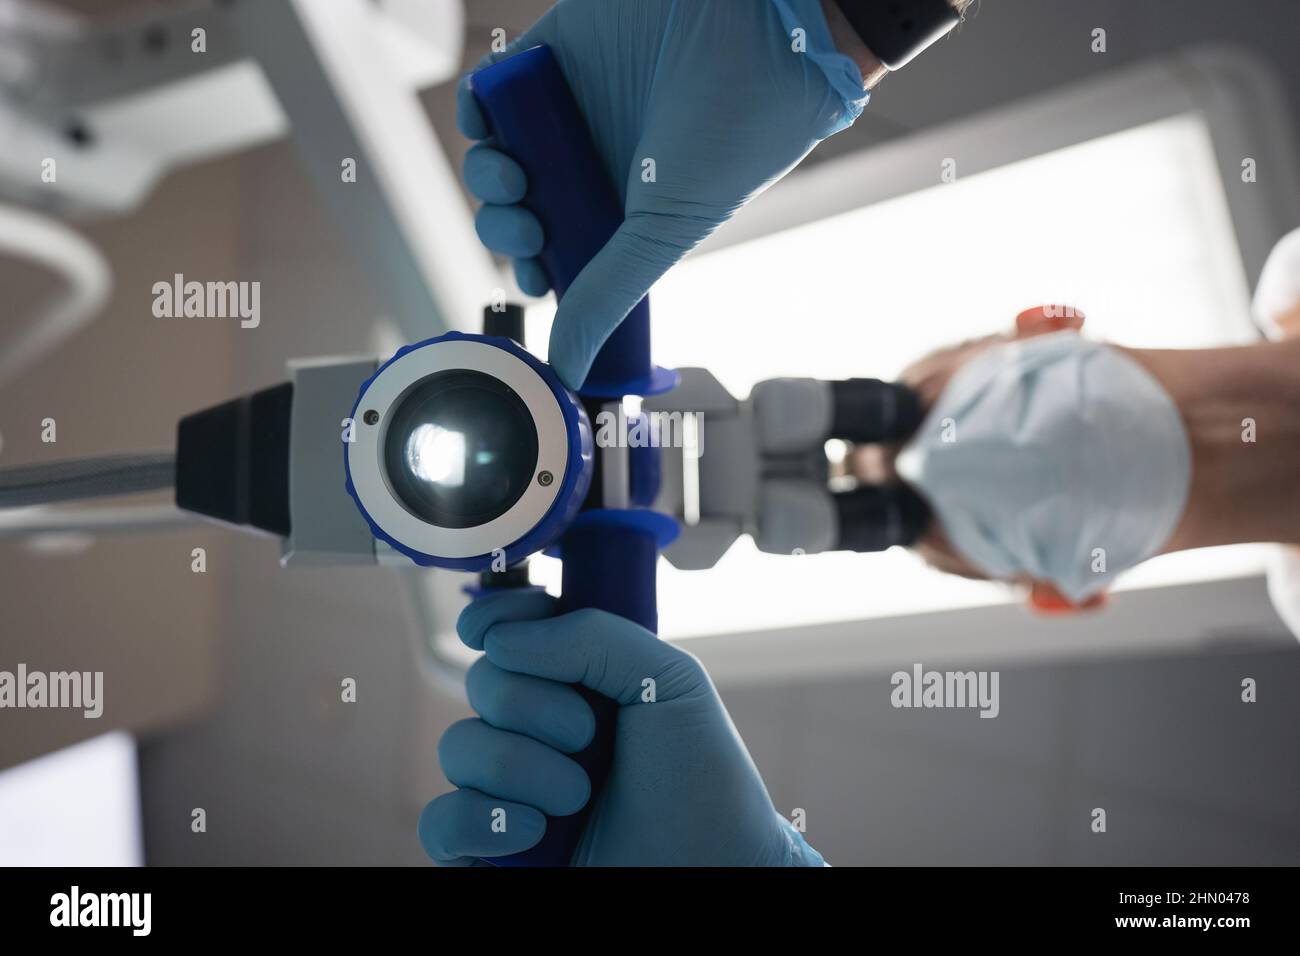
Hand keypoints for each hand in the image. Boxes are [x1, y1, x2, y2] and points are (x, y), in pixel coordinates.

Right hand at [418, 588, 824, 865]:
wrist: (714, 869)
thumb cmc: (704, 781)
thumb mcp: (671, 680)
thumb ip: (594, 635)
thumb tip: (498, 641)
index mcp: (579, 680)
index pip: (511, 629)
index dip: (495, 619)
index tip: (491, 628)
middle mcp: (539, 730)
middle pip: (483, 682)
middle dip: (534, 705)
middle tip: (588, 736)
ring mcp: (512, 789)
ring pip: (459, 747)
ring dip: (521, 768)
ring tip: (578, 798)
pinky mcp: (493, 849)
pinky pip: (439, 821)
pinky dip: (480, 820)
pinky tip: (534, 831)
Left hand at [457, 0, 867, 387]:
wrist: (759, 39)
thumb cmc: (730, 138)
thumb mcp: (659, 235)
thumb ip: (604, 297)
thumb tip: (567, 370)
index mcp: (625, 214)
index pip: (558, 255)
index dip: (536, 271)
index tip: (539, 275)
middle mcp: (595, 167)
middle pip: (519, 213)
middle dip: (508, 230)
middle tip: (530, 226)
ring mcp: (571, 113)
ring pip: (498, 158)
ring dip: (489, 179)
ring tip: (516, 176)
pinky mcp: (553, 57)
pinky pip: (493, 92)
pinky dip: (479, 112)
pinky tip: (490, 125)